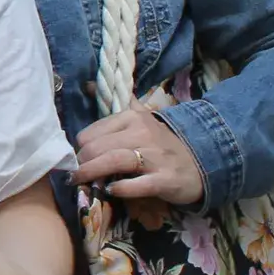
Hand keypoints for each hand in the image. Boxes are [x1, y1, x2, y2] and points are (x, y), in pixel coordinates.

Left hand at [72, 108, 205, 205]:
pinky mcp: (165, 180)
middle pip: (99, 147)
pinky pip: (138, 184)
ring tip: (80, 182)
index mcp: (133, 117)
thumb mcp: (142, 118)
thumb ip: (118, 103)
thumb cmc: (162, 144)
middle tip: (74, 175)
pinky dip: (121, 188)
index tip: (76, 159)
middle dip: (81, 163)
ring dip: (92, 172)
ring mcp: (155, 157)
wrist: (200, 165)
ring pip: (114, 160)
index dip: (79, 148)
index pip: (91, 132)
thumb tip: (87, 84)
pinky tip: (111, 190)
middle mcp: (143, 133)